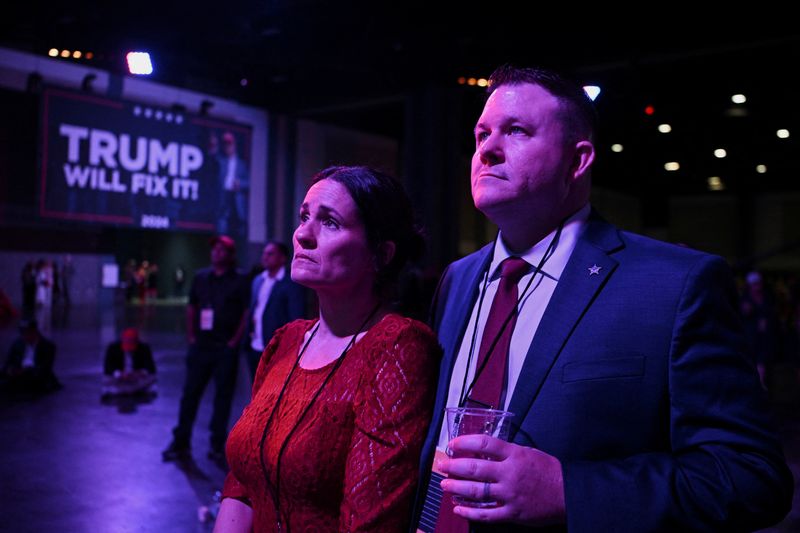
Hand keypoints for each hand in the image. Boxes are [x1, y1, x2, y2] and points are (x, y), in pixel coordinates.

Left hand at [437, 435, 565, 525]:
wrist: (568, 493)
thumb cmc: (548, 471)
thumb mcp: (528, 452)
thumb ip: (506, 452)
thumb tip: (483, 452)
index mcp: (515, 455)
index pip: (484, 444)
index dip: (465, 443)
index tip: (453, 445)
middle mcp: (510, 473)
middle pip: (475, 468)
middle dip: (454, 467)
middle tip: (442, 465)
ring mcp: (510, 495)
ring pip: (477, 492)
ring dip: (456, 487)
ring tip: (444, 484)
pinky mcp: (512, 513)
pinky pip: (487, 514)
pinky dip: (470, 512)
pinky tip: (458, 508)